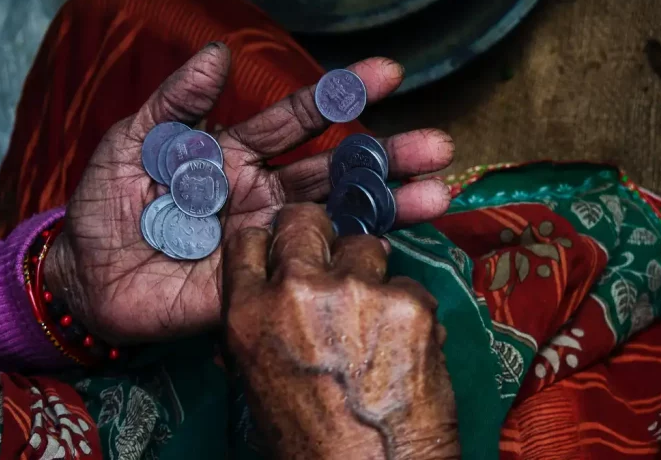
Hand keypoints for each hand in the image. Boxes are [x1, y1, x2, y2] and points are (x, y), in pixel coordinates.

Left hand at [44, 43, 453, 342]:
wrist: (84, 277)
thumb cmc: (107, 205)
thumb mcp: (132, 141)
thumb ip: (175, 103)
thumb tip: (218, 55)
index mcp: (239, 154)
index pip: (299, 119)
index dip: (341, 95)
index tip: (388, 74)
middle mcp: (266, 194)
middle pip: (336, 170)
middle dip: (388, 155)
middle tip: (437, 145)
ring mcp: (270, 240)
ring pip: (337, 219)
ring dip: (388, 206)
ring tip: (438, 194)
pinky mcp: (262, 284)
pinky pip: (309, 271)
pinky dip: (348, 259)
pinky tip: (388, 246)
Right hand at [223, 204, 458, 459]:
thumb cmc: (313, 446)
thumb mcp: (259, 386)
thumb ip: (261, 331)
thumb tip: (266, 305)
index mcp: (249, 315)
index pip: (248, 240)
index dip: (271, 242)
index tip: (286, 249)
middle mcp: (297, 292)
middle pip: (305, 222)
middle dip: (322, 235)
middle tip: (337, 258)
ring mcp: (356, 292)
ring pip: (366, 246)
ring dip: (372, 272)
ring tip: (377, 316)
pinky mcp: (409, 303)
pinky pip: (411, 285)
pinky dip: (412, 311)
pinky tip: (408, 347)